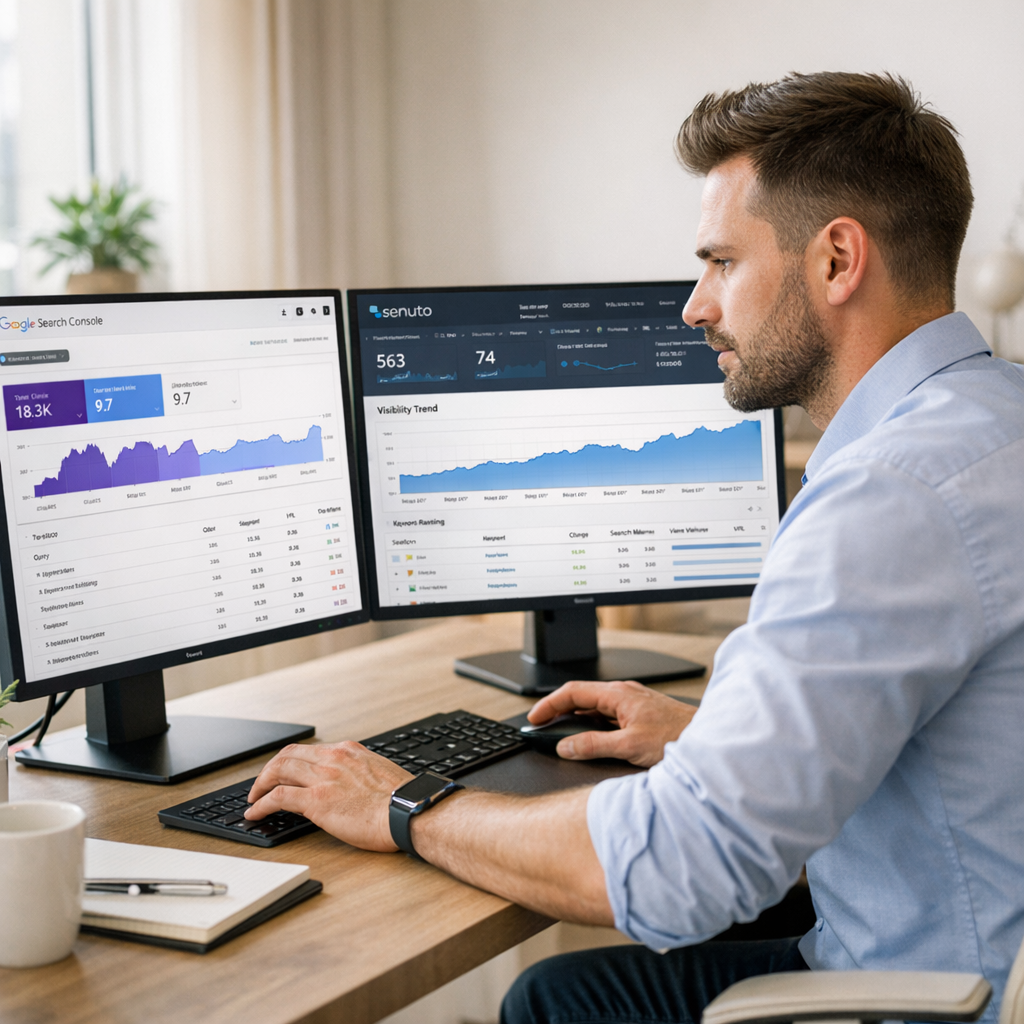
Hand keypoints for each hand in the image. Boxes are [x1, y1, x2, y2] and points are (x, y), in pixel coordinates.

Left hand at [245, 742, 414, 850]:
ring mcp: (324, 778)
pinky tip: (254, 812)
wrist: (407, 812)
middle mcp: (333, 759)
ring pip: (279, 770)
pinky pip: (278, 797)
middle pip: (288, 755)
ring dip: (261, 784)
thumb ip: (360, 772)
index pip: (309, 750)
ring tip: (253, 797)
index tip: (283, 772)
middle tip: (261, 784)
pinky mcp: (316, 801)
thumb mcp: (379, 773)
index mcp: (349, 751)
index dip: (290, 761)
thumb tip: (351, 784)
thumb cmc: (400, 800)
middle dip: (270, 769)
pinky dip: (261, 803)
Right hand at [528, 680, 696, 766]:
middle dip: (557, 709)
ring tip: (558, 732)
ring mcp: (632, 703)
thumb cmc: (678, 738)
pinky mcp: (640, 714)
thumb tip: (566, 747)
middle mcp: (624, 693)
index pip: (572, 692)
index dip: (549, 704)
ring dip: (574, 717)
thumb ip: (593, 746)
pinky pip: (607, 715)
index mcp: (618, 694)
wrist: (710, 742)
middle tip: (540, 725)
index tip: (534, 718)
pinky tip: (588, 737)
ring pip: (594, 706)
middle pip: (581, 696)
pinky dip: (590, 724)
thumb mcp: (629, 746)